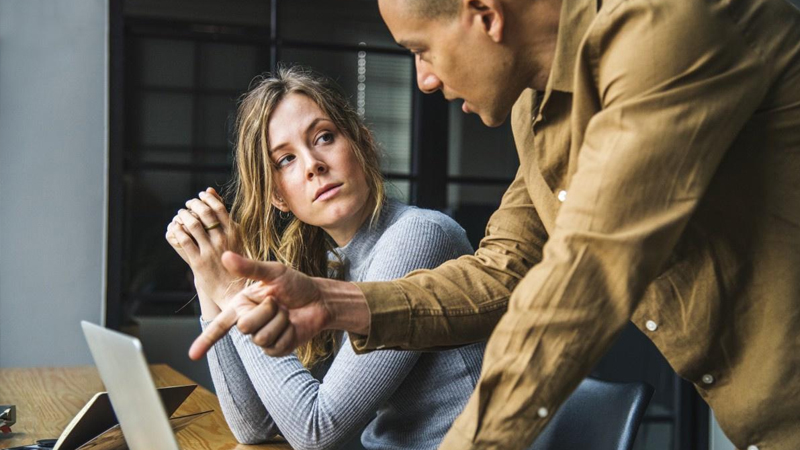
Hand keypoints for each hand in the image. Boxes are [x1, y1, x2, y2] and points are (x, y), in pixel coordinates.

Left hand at [165, 188, 243, 311]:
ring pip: (193, 225)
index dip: (207, 198)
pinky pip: (184, 241)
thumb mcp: (236, 238)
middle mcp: (223, 240)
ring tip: (181, 214)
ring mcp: (210, 251)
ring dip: (183, 216)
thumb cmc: (236, 262)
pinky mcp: (198, 262)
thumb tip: (211, 191)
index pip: (218, 207)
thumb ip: (224, 217)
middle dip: (193, 204)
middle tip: (188, 204)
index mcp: (235, 233)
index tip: (200, 196)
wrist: (234, 290)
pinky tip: (175, 228)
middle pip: (204, 213)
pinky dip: (177, 231)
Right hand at [188, 251, 335, 359]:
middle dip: (266, 311)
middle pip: (245, 326)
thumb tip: (225, 256)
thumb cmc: (296, 284)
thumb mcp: (274, 272)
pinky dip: (287, 333)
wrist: (319, 300)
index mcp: (242, 305)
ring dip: (279, 321)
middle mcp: (249, 322)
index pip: (220, 325)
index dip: (205, 340)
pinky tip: (292, 325)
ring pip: (261, 337)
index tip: (192, 355)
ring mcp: (262, 337)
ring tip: (286, 313)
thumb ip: (249, 267)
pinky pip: (275, 347)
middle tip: (278, 302)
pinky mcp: (276, 349)